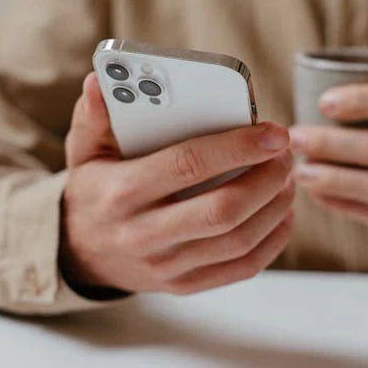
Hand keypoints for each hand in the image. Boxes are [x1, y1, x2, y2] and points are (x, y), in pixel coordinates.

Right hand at [59, 73, 293, 294]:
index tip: (272, 132)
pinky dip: (272, 240)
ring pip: (239, 241)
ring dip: (275, 207)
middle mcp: (144, 234)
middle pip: (222, 210)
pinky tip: (282, 212)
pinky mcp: (185, 284)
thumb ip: (94, 117)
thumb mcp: (84, 151)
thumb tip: (98, 83)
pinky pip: (241, 267)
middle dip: (266, 178)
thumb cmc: (93, 190)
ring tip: (287, 176)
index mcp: (122, 192)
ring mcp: (167, 266)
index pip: (188, 165)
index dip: (237, 147)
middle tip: (285, 153)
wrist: (79, 252)